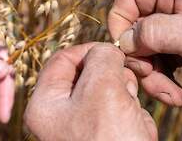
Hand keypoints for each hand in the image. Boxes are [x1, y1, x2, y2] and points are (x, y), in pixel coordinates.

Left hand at [25, 43, 156, 140]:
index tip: (115, 50)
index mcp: (44, 104)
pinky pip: (122, 114)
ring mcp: (82, 129)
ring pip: (110, 94)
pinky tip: (137, 133)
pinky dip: (135, 120)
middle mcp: (58, 116)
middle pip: (88, 76)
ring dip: (128, 101)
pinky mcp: (104, 138)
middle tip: (127, 89)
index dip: (90, 49)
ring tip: (131, 120)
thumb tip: (106, 50)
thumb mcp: (102, 88)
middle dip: (114, 79)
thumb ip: (101, 58)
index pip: (63, 59)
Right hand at [108, 0, 181, 108]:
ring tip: (169, 93)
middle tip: (150, 76)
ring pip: (143, 47)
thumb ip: (156, 32)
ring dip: (150, 73)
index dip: (121, 19)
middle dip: (139, 55)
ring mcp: (178, 27)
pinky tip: (177, 95)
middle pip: (135, 25)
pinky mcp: (180, 48)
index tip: (127, 47)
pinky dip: (160, 80)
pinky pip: (155, 62)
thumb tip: (125, 40)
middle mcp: (177, 4)